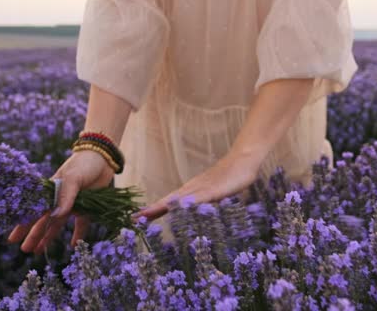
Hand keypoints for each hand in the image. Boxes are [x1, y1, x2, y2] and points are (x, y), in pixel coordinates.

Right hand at [7, 149, 114, 253]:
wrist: (103, 158)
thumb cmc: (84, 164)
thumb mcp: (73, 178)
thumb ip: (65, 196)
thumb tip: (56, 216)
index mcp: (51, 191)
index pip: (35, 211)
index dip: (23, 224)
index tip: (12, 238)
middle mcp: (60, 200)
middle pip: (45, 221)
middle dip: (34, 235)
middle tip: (25, 250)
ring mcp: (73, 204)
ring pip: (58, 224)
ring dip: (49, 237)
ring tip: (38, 251)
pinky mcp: (88, 207)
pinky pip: (81, 223)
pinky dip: (77, 233)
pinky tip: (72, 245)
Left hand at [131, 151, 260, 222]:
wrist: (243, 159)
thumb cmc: (231, 176)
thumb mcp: (216, 193)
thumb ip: (206, 202)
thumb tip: (195, 212)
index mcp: (192, 190)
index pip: (169, 202)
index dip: (154, 210)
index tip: (137, 217)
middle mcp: (193, 188)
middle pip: (169, 201)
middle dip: (151, 210)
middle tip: (133, 218)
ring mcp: (203, 188)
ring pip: (178, 199)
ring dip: (162, 207)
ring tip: (146, 214)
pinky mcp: (214, 190)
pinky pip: (198, 198)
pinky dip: (186, 204)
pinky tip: (176, 208)